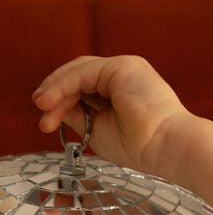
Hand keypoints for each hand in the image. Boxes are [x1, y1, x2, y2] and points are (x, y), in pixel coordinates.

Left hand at [33, 54, 191, 177]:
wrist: (167, 148)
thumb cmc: (142, 147)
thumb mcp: (99, 132)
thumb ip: (78, 117)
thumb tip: (54, 109)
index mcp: (123, 92)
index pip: (84, 89)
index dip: (61, 103)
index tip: (46, 124)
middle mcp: (124, 76)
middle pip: (78, 76)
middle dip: (55, 95)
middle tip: (42, 117)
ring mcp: (124, 68)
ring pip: (78, 71)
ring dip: (55, 89)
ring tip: (42, 107)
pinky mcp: (122, 66)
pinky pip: (84, 71)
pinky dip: (64, 85)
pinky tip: (51, 101)